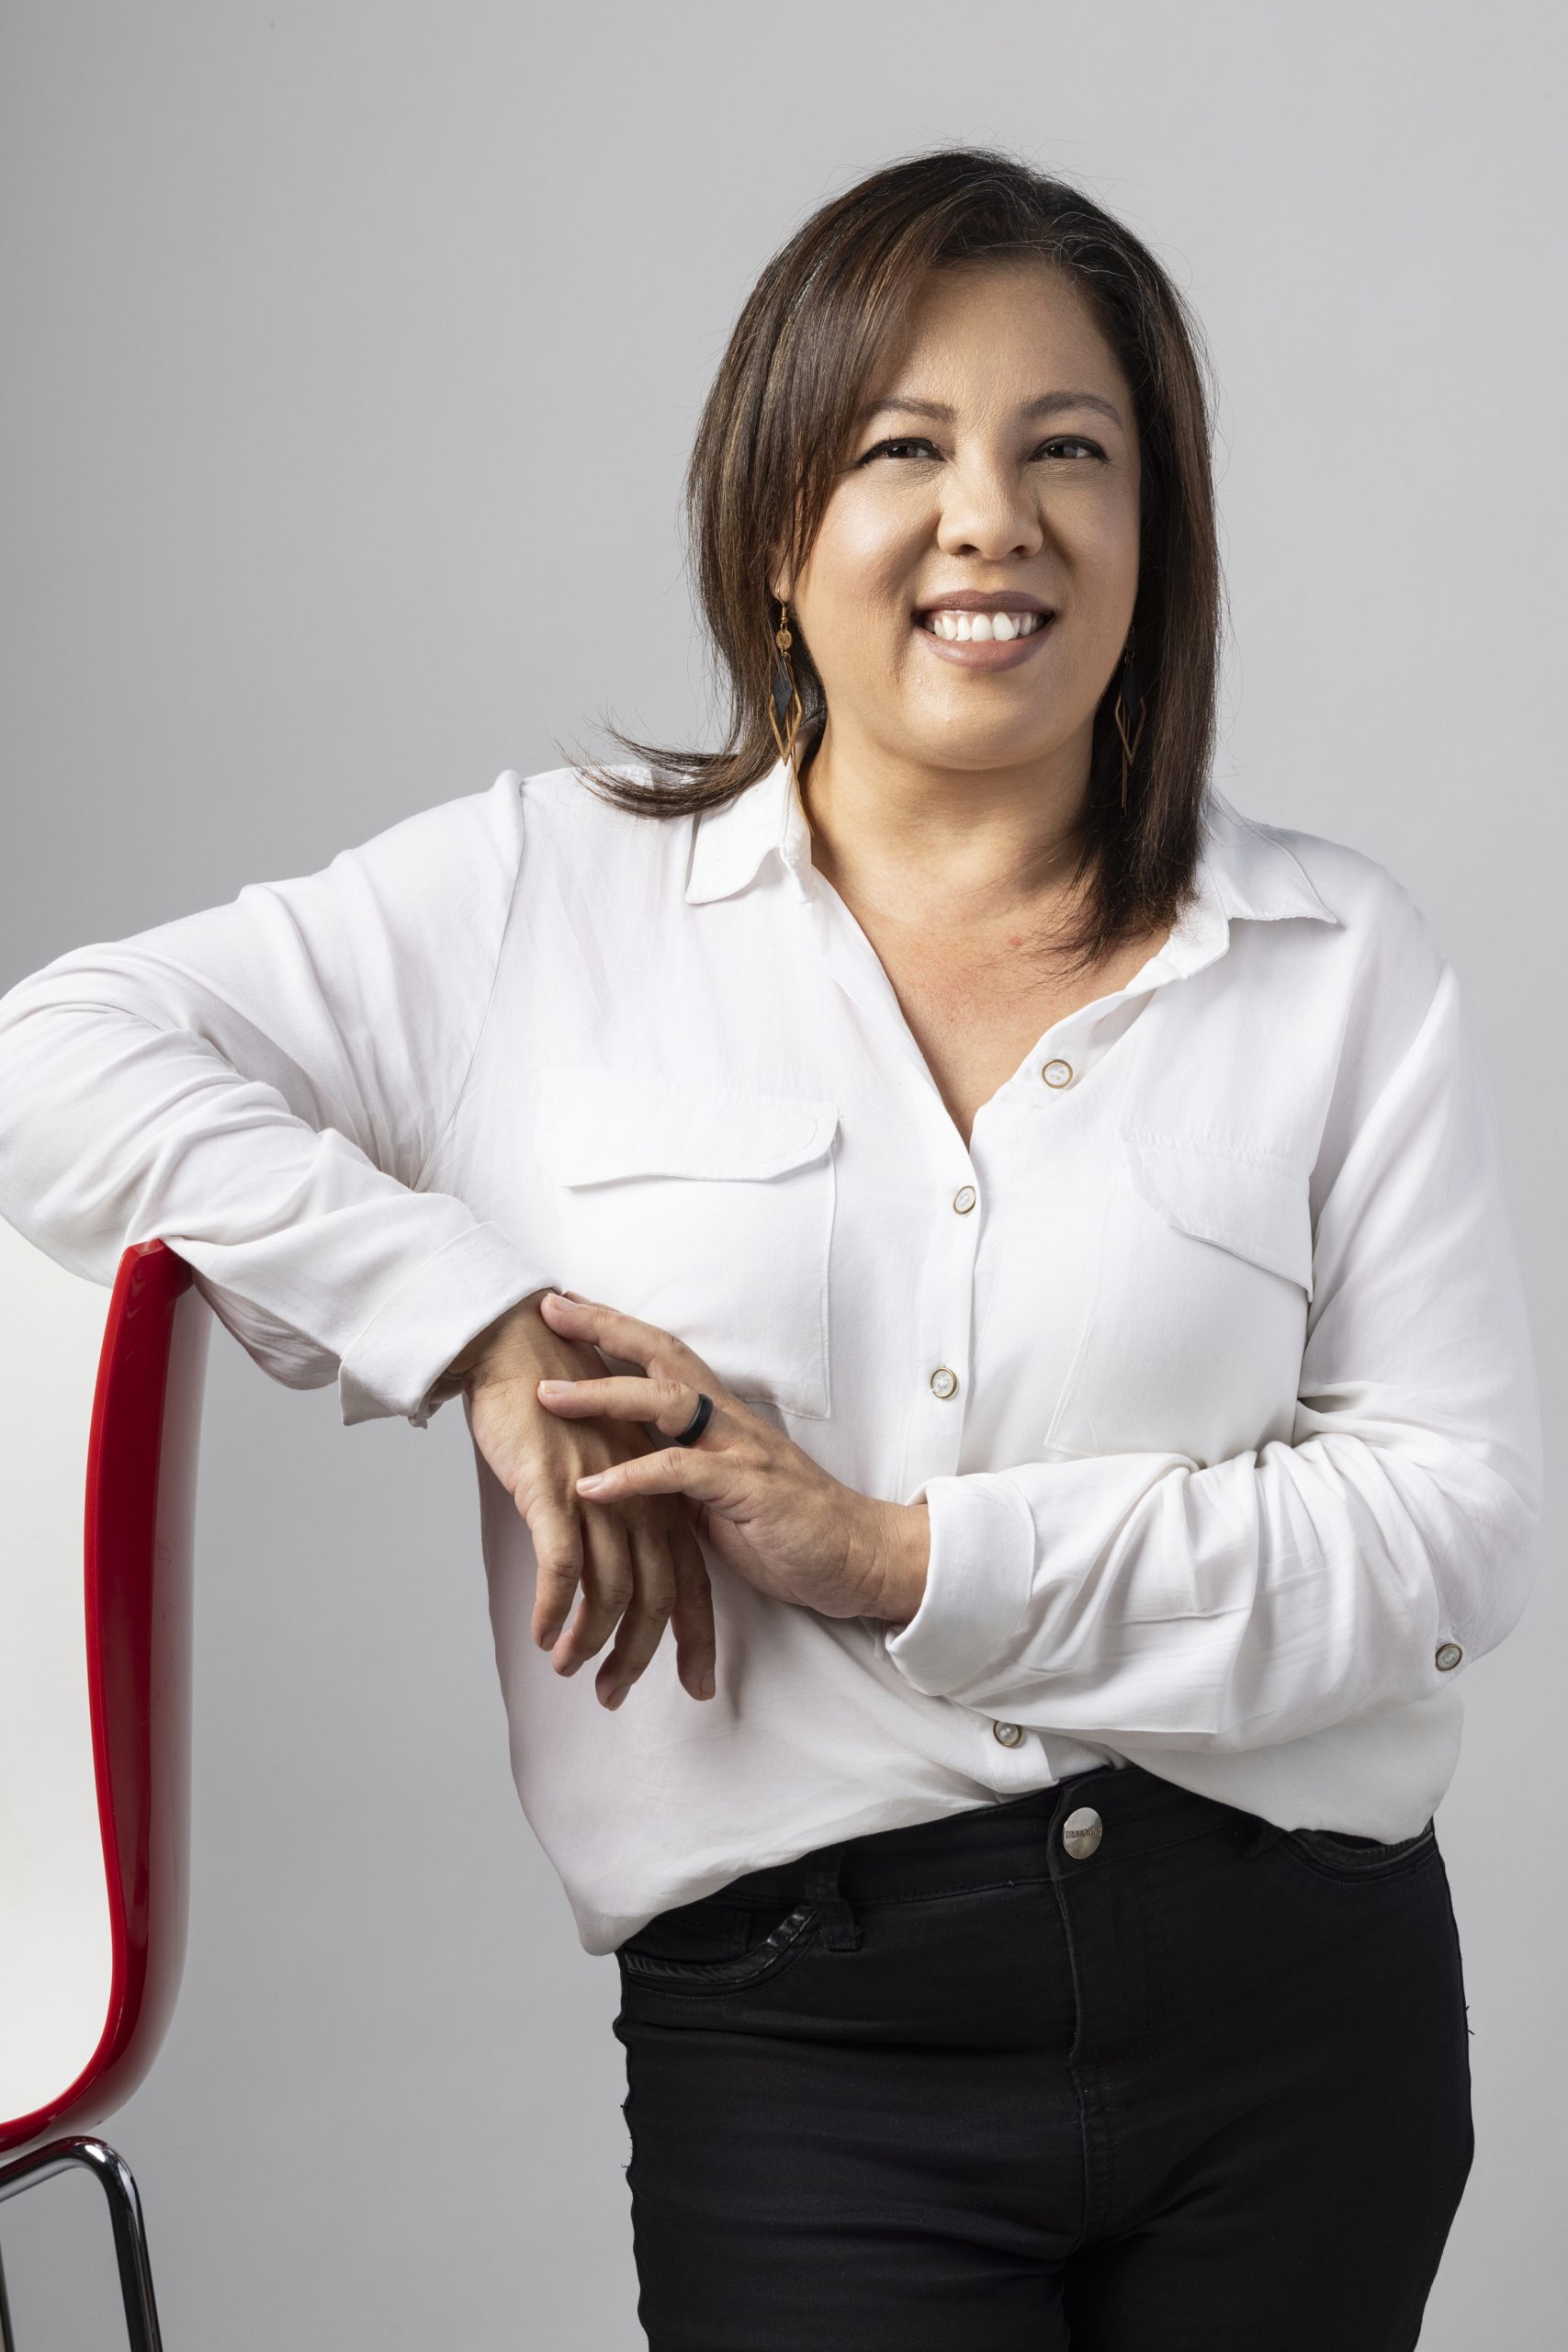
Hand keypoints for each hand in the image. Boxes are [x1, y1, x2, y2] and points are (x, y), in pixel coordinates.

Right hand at [453, 1288, 716, 1711]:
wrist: (517, 1342)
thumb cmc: (559, 1400)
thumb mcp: (609, 1459)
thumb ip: (623, 1510)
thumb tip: (616, 1567)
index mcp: (664, 1490)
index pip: (692, 1576)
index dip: (697, 1636)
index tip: (697, 1685)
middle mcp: (643, 1495)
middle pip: (661, 1594)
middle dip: (643, 1656)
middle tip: (616, 1697)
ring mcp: (602, 1492)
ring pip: (612, 1589)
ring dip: (591, 1642)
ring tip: (569, 1671)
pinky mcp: (555, 1487)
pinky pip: (563, 1565)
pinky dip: (556, 1609)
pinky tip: (543, 1635)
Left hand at [533, 1292, 929, 1628]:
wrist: (860, 1557)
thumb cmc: (789, 1529)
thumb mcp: (719, 1495)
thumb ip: (677, 1476)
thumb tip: (623, 1470)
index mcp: (722, 1418)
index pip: (663, 1356)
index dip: (616, 1327)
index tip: (565, 1306)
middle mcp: (729, 1421)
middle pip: (661, 1356)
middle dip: (604, 1329)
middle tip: (549, 1310)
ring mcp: (740, 1450)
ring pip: (666, 1403)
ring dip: (603, 1396)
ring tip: (550, 1396)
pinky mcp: (747, 1489)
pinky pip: (680, 1473)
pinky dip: (631, 1477)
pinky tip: (590, 1486)